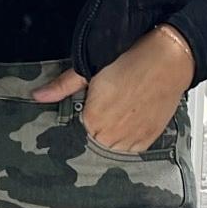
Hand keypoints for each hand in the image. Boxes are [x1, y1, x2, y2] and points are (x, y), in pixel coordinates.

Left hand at [30, 28, 194, 151]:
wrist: (168, 60)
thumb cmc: (133, 62)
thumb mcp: (91, 72)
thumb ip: (63, 86)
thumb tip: (38, 95)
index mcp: (93, 119)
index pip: (80, 126)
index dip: (89, 111)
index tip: (97, 102)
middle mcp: (111, 134)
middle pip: (96, 137)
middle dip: (101, 123)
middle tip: (114, 101)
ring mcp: (132, 138)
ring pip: (114, 145)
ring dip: (116, 132)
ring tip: (125, 108)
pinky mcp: (149, 138)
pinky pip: (133, 147)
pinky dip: (132, 136)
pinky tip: (135, 116)